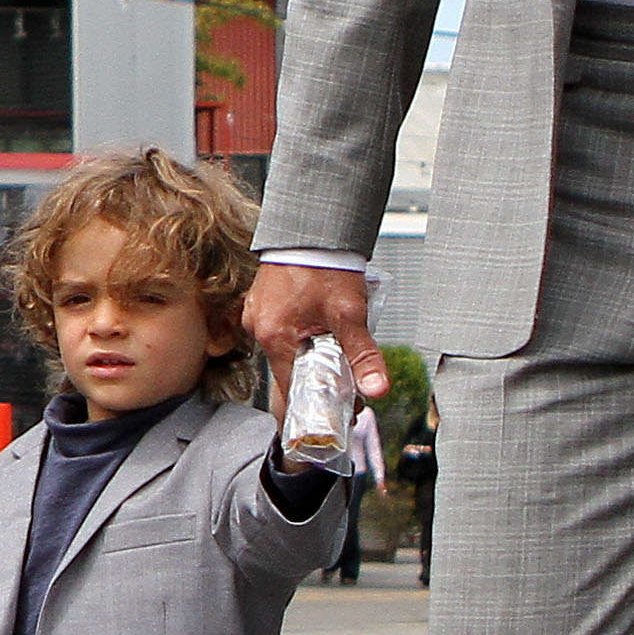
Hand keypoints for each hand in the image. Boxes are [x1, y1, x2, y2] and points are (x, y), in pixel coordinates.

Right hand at [244, 263, 389, 402]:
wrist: (315, 228)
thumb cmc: (326, 263)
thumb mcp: (350, 314)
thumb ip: (363, 355)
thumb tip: (375, 388)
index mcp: (274, 336)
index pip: (293, 389)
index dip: (321, 399)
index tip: (343, 406)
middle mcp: (259, 327)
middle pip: (290, 370)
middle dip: (319, 376)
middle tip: (348, 377)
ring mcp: (258, 314)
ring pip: (288, 349)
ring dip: (311, 354)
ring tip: (336, 344)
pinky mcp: (264, 303)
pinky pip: (283, 329)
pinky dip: (302, 334)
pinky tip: (320, 326)